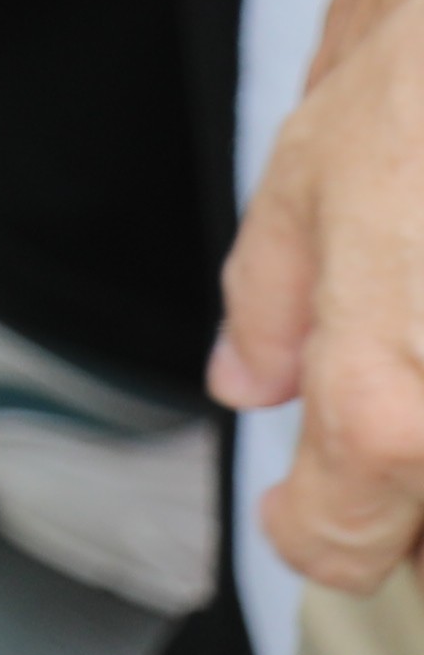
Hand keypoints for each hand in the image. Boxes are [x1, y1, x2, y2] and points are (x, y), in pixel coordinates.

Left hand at [227, 0, 423, 589]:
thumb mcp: (310, 191)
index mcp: (385, 407)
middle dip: (400, 512)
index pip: (347, 544)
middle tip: (371, 462)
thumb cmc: (418, 109)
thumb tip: (248, 383)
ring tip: (404, 356)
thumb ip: (271, 305)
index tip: (297, 511)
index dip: (312, 534)